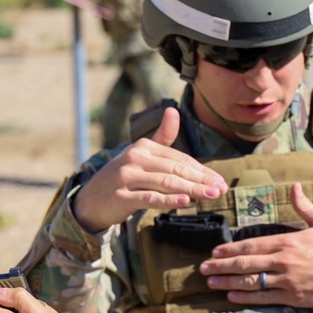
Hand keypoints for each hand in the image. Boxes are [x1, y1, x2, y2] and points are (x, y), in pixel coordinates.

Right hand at [73, 106, 227, 231]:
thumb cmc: (123, 177)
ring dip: (192, 189)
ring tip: (212, 195)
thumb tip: (173, 111)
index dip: (202, 170)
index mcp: (143, 146)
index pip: (180, 158)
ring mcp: (127, 177)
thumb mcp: (140, 154)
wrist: (90, 200)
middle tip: (221, 189)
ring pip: (166, 182)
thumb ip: (161, 137)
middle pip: (176, 169)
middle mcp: (135, 158)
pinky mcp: (122, 197)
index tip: (220, 181)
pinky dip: (168, 200)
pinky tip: (184, 201)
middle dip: (201, 180)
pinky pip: (149, 198)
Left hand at [199, 183, 312, 308]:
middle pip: (246, 264)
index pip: (252, 245)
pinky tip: (231, 296)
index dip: (231, 249)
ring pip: (251, 282)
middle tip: (203, 268)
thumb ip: (303, 206)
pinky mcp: (292, 297)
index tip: (215, 251)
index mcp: (289, 241)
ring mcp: (287, 281)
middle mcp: (284, 262)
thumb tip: (294, 186)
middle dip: (221, 266)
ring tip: (211, 283)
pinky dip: (246, 298)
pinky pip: (264, 298)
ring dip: (228, 282)